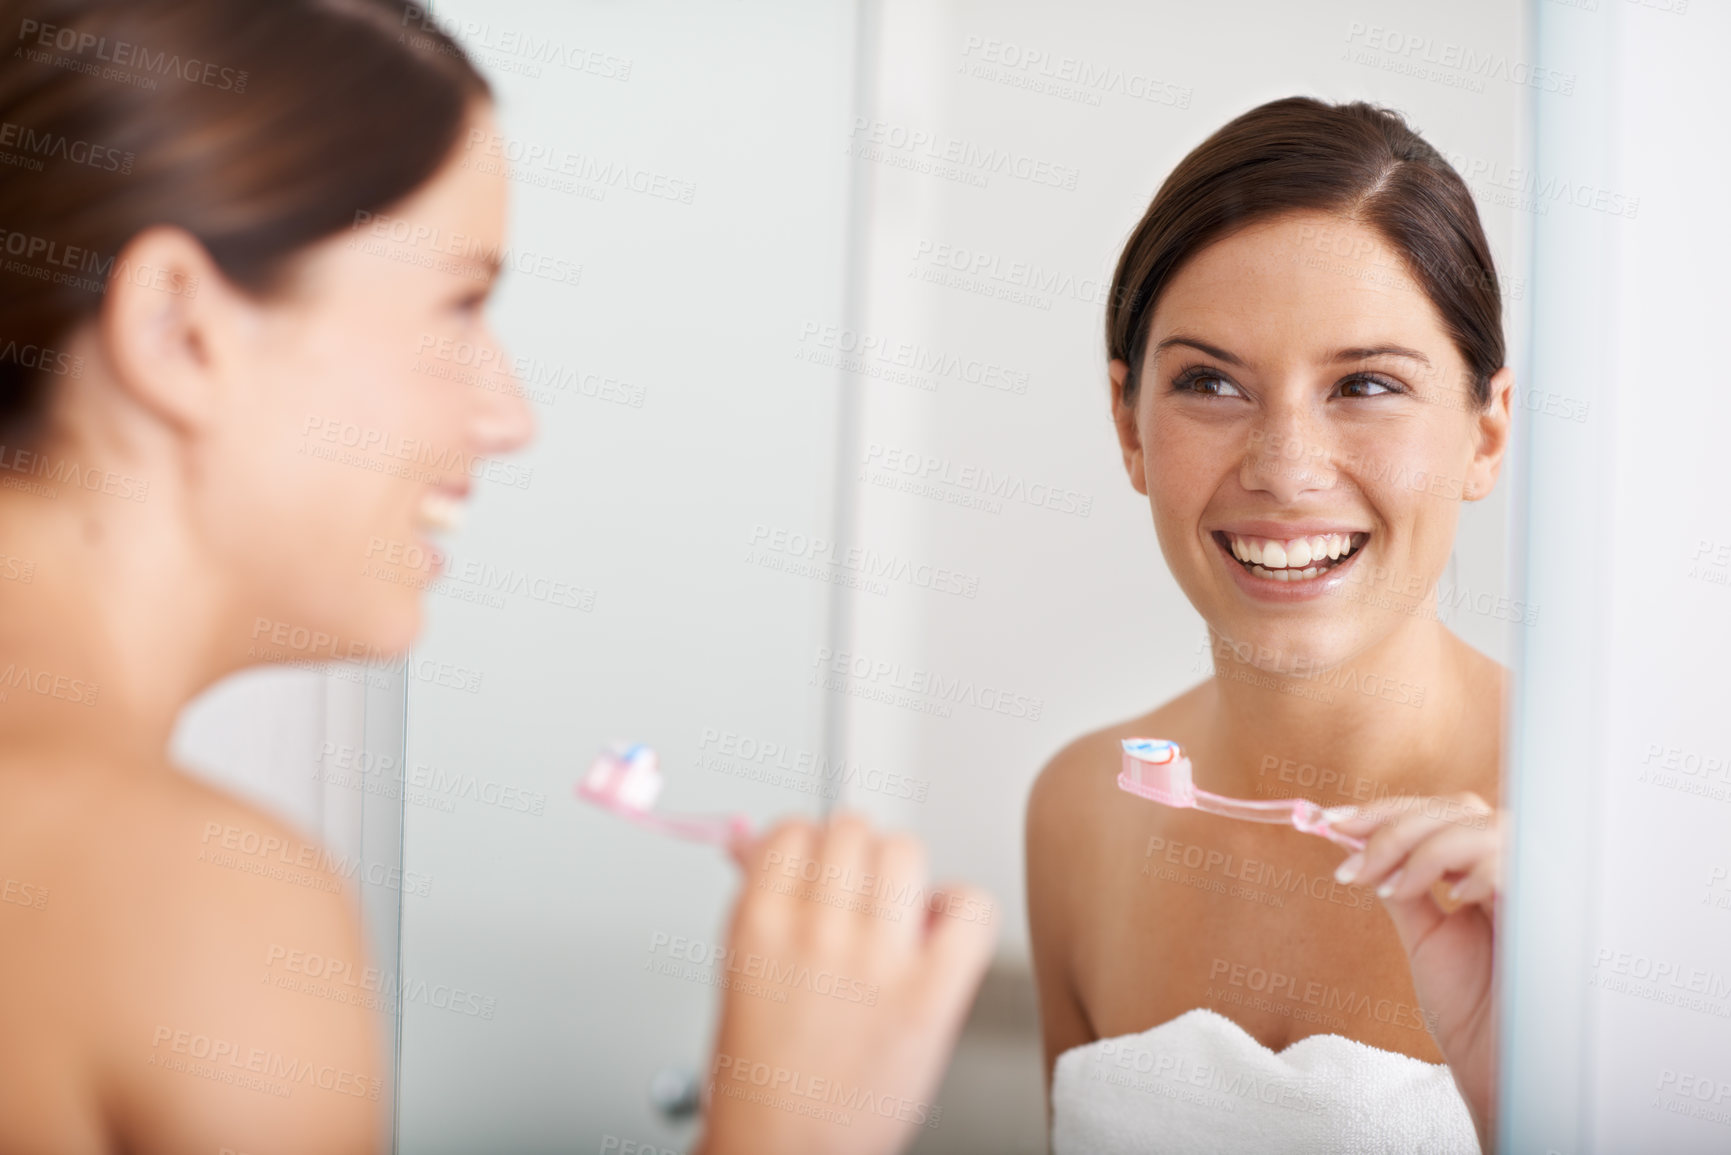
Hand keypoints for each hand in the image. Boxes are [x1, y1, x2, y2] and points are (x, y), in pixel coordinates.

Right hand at [696, 813, 996, 1154]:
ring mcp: (875, 961)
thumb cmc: (766, 1074)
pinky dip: (962, 911)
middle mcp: (815, 933)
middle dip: (857, 855)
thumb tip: (752, 840)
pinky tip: (940, 936)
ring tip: (897, 913)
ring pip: (905, 851)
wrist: (789, 1150)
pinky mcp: (931, 994)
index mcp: (758, 923)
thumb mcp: (744, 969)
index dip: (811, 845)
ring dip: (903, 874)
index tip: (817, 866)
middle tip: (858, 892)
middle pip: (853, 830)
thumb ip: (759, 896)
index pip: (795, 830)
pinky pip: (969, 909)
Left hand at [1328, 793, 1501, 1153]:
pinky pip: (1514, 864)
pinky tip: (1451, 896)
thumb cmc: (1470, 1006)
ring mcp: (1537, 889)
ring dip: (1424, 848)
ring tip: (1392, 889)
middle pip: (1459, 809)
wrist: (1497, 1066)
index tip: (1332, 821)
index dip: (1388, 811)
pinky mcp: (1551, 911)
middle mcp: (1515, 871)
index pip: (1442, 813)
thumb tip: (1352, 843)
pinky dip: (1472, 868)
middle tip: (1351, 865)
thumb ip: (1402, 886)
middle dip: (1394, 826)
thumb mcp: (1425, 935)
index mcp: (1485, 872)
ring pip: (1483, 826)